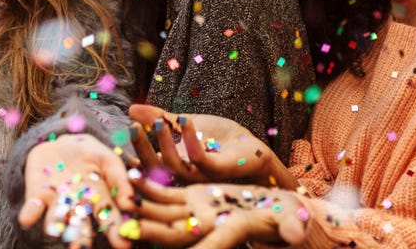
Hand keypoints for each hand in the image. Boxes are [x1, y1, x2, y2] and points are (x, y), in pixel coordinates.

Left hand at [18, 133, 134, 248]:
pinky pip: (32, 207)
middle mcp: (78, 207)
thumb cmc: (92, 154)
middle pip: (81, 226)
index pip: (108, 218)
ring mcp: (57, 202)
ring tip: (54, 231)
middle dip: (81, 239)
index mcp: (100, 201)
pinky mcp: (36, 195)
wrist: (63, 141)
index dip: (115, 230)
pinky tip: (27, 218)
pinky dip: (30, 212)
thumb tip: (130, 202)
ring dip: (54, 225)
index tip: (123, 243)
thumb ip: (119, 179)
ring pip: (56, 218)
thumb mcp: (109, 160)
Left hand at [125, 178, 309, 247]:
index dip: (189, 246)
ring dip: (142, 207)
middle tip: (125, 230)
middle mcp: (209, 225)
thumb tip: (294, 234)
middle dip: (150, 232)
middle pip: (175, 232)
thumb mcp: (292, 221)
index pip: (209, 245)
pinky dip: (150, 186)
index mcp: (231, 230)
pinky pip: (167, 195)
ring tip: (120, 198)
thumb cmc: (291, 218)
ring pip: (165, 213)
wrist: (281, 210)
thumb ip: (291, 226)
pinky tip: (131, 174)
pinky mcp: (195, 197)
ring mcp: (199, 212)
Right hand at [129, 104, 295, 187]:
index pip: (148, 165)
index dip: (132, 154)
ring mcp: (201, 175)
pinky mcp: (219, 170)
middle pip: (156, 168)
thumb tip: (130, 108)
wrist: (251, 147)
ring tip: (159, 120)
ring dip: (165, 142)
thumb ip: (160, 118)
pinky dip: (190, 140)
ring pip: (175, 166)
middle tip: (133, 126)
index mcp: (176, 165)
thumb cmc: (218, 139)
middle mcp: (185, 174)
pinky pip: (200, 160)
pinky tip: (186, 120)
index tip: (121, 138)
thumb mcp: (184, 124)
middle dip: (143, 148)